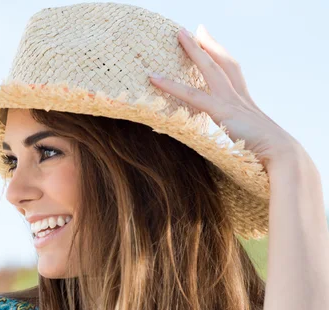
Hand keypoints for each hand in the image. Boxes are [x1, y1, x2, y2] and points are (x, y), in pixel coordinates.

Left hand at [149, 24, 301, 171]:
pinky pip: (191, 95)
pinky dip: (171, 86)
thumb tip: (240, 141)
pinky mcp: (221, 111)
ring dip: (195, 50)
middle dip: (210, 44)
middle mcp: (239, 97)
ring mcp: (231, 102)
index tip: (212, 43)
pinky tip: (155, 78)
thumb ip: (245, 136)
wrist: (281, 154)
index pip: (233, 73)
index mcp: (246, 104)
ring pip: (210, 68)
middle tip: (198, 28)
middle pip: (224, 62)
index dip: (223, 56)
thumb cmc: (270, 154)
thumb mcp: (254, 141)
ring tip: (180, 34)